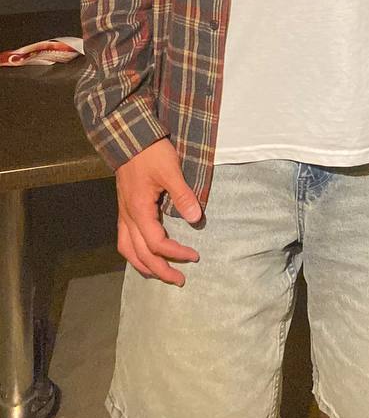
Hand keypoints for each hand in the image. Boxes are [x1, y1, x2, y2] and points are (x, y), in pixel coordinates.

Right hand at [115, 138, 201, 284]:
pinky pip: (125, 240)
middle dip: (160, 270)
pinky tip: (146, 254)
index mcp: (139, 211)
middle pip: (140, 255)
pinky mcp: (124, 209)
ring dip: (144, 265)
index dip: (176, 253)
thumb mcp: (171, 171)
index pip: (157, 243)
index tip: (194, 256)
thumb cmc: (151, 153)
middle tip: (180, 280)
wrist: (130, 137)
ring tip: (161, 273)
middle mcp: (127, 217)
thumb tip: (196, 219)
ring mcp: (123, 214)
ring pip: (128, 250)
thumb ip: (183, 196)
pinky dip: (135, 253)